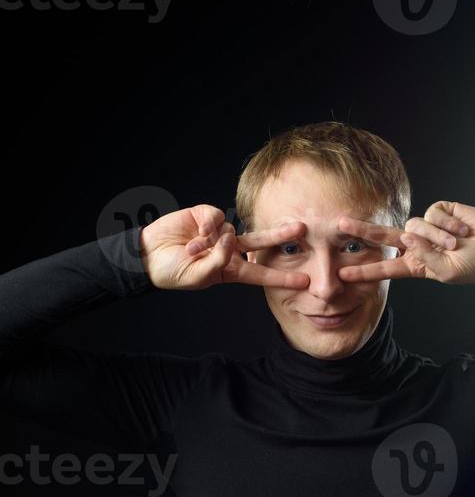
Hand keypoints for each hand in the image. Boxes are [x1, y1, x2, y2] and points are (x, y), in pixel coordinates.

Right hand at [139, 204, 310, 290]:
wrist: (149, 255)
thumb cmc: (173, 272)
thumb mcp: (198, 276)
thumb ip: (217, 261)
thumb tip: (231, 239)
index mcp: (229, 270)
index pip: (260, 273)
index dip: (281, 277)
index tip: (304, 281)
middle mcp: (228, 250)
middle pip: (261, 243)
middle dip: (280, 236)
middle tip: (302, 229)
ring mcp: (218, 232)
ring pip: (232, 229)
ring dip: (213, 240)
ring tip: (192, 249)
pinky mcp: (206, 215)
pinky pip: (217, 217)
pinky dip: (208, 225)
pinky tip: (195, 232)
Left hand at [337, 201, 474, 285]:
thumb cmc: (472, 267)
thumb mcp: (447, 273)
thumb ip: (426, 258)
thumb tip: (408, 237)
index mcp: (414, 265)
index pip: (384, 267)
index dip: (364, 270)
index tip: (342, 275)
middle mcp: (416, 244)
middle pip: (383, 236)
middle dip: (361, 230)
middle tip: (339, 224)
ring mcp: (426, 227)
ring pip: (415, 225)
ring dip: (437, 236)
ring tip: (456, 244)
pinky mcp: (439, 211)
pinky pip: (433, 213)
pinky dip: (448, 223)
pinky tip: (461, 230)